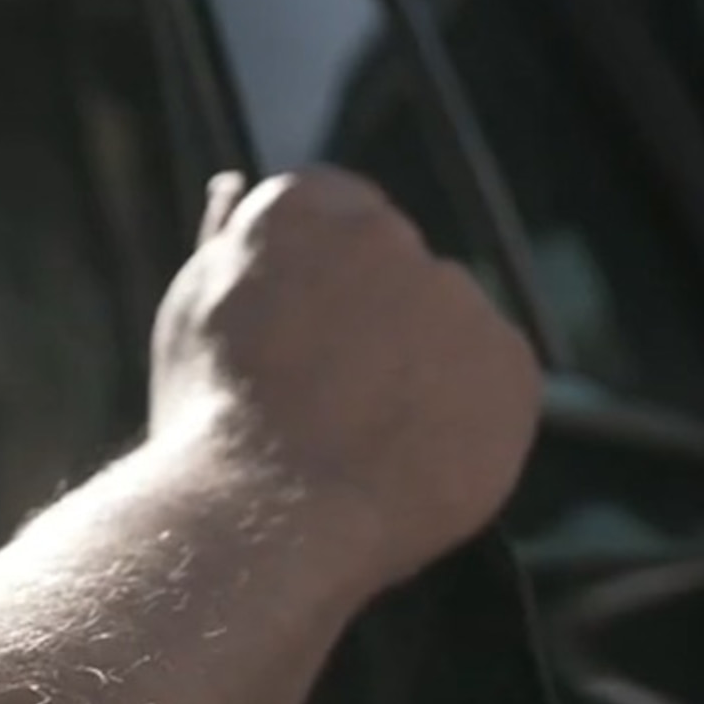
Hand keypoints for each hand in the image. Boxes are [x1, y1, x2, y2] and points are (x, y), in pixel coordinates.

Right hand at [147, 167, 541, 590]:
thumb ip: (226, 243)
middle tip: (335, 396)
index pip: (338, 207)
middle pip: (397, 266)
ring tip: (369, 440)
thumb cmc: (212, 418)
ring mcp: (455, 297)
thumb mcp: (194, 311)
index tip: (309, 331)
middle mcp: (387, 234)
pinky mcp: (509, 362)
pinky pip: (495, 382)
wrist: (265, 518)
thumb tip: (234, 185)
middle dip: (377, 317)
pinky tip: (412, 457)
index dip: (325, 276)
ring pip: (449, 325)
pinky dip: (468, 416)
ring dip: (424, 366)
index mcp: (303, 206)